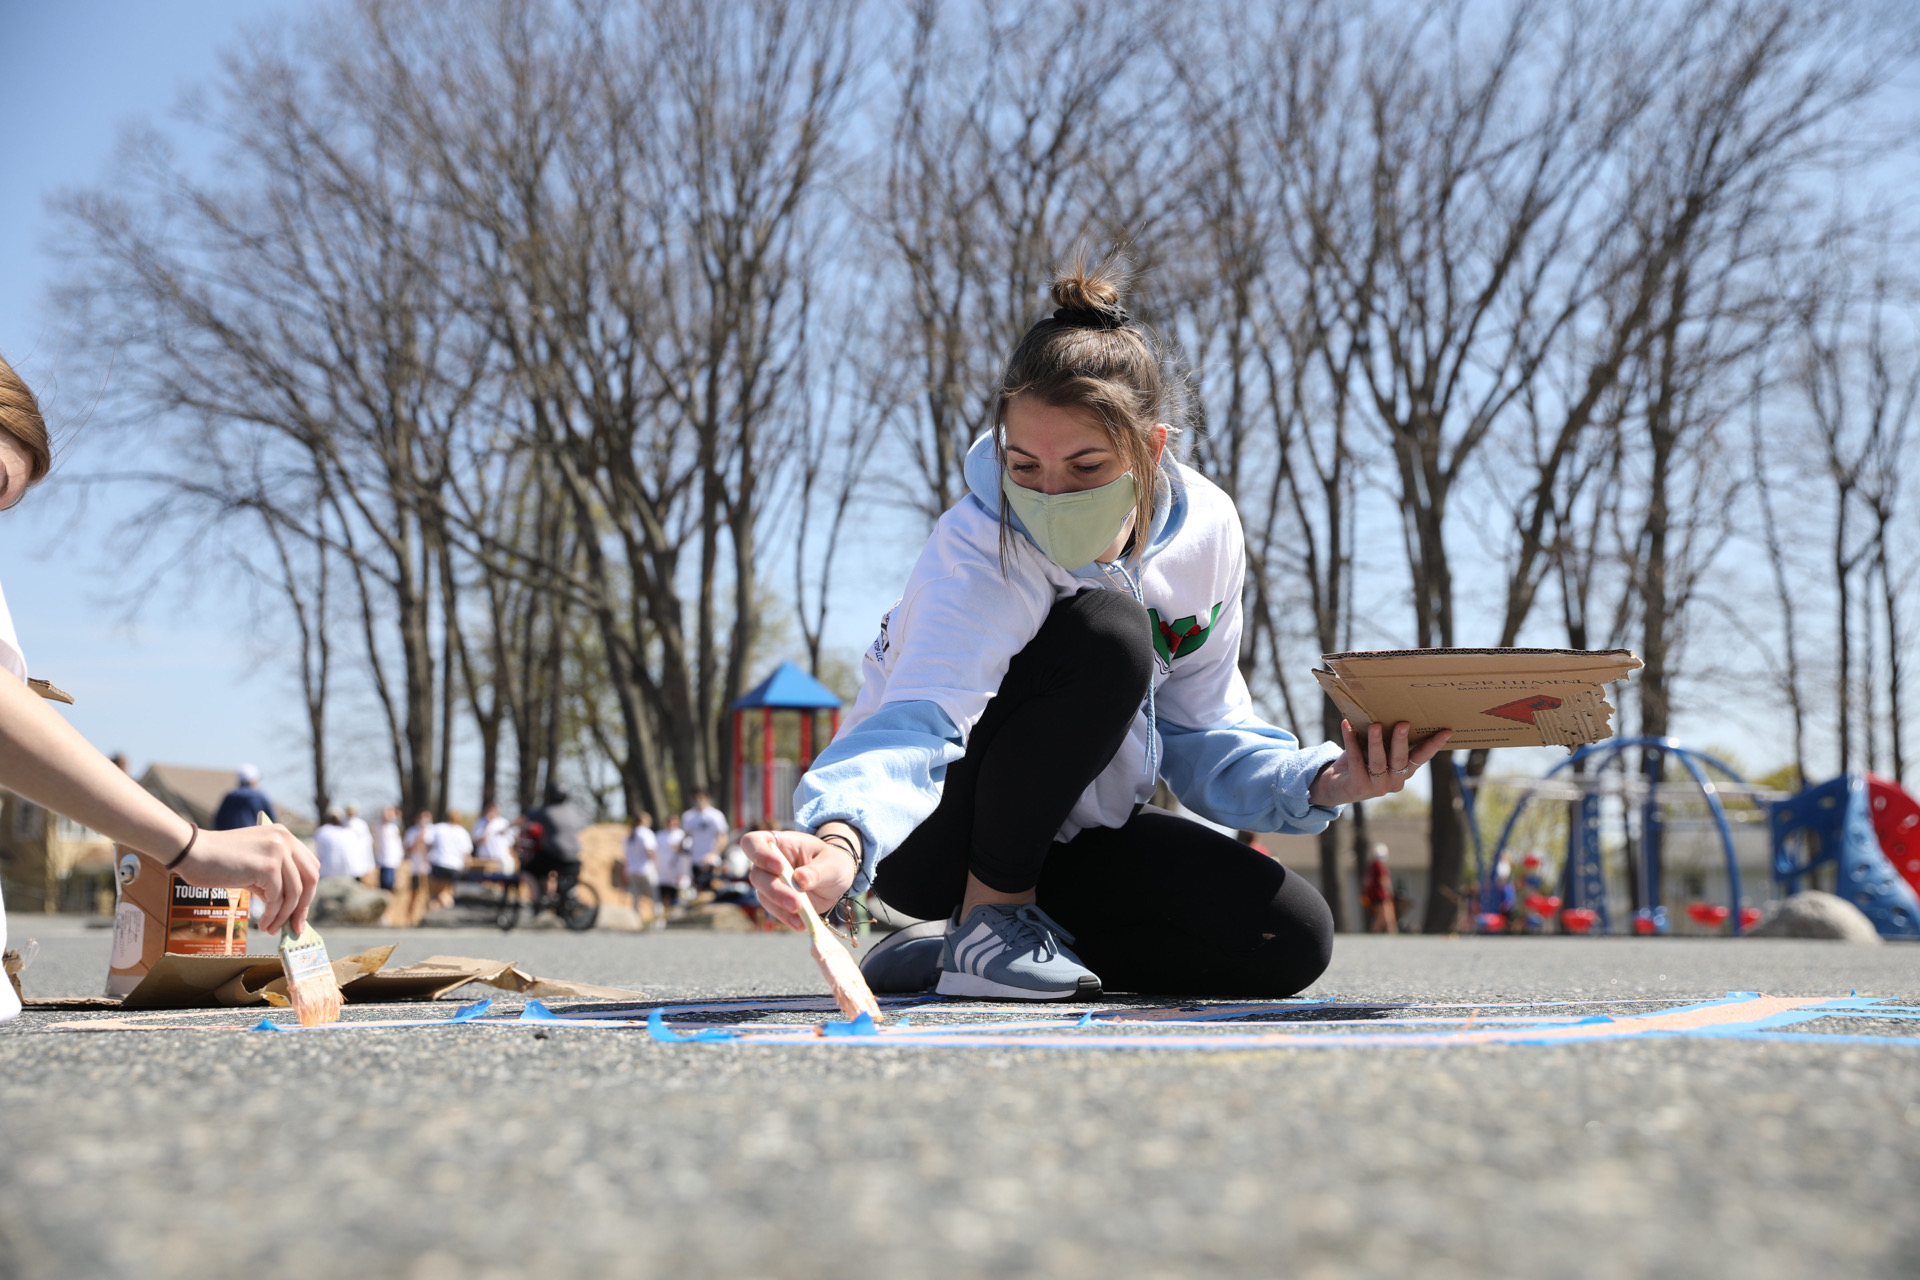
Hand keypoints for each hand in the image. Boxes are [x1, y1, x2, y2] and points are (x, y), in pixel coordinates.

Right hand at [176, 824, 319, 934]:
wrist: (192, 852)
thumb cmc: (217, 861)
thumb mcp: (254, 865)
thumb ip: (273, 879)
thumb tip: (288, 908)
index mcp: (284, 836)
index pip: (310, 867)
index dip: (308, 891)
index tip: (300, 912)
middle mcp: (286, 840)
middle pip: (310, 879)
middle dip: (303, 907)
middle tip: (295, 927)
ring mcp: (278, 851)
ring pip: (294, 893)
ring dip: (284, 916)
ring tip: (272, 929)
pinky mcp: (267, 867)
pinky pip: (277, 899)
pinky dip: (272, 916)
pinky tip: (263, 924)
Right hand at [743, 829, 856, 931]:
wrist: (836, 881)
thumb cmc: (832, 863)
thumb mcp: (832, 863)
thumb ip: (817, 870)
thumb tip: (800, 880)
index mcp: (780, 844)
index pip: (753, 842)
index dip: (759, 854)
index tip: (779, 867)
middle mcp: (768, 863)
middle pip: (757, 875)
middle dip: (775, 890)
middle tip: (796, 902)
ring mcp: (770, 883)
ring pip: (763, 895)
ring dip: (780, 907)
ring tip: (802, 916)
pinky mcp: (776, 902)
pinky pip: (775, 911)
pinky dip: (787, 918)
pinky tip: (801, 923)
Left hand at [1309, 721, 1453, 807]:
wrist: (1338, 786)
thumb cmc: (1361, 762)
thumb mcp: (1377, 750)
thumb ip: (1385, 738)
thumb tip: (1388, 708)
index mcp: (1404, 771)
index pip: (1421, 757)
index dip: (1433, 745)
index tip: (1447, 731)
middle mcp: (1395, 781)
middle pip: (1400, 760)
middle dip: (1401, 741)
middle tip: (1403, 723)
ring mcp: (1377, 786)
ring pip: (1378, 762)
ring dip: (1376, 742)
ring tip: (1375, 725)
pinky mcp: (1359, 787)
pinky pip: (1356, 761)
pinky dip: (1351, 742)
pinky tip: (1347, 726)